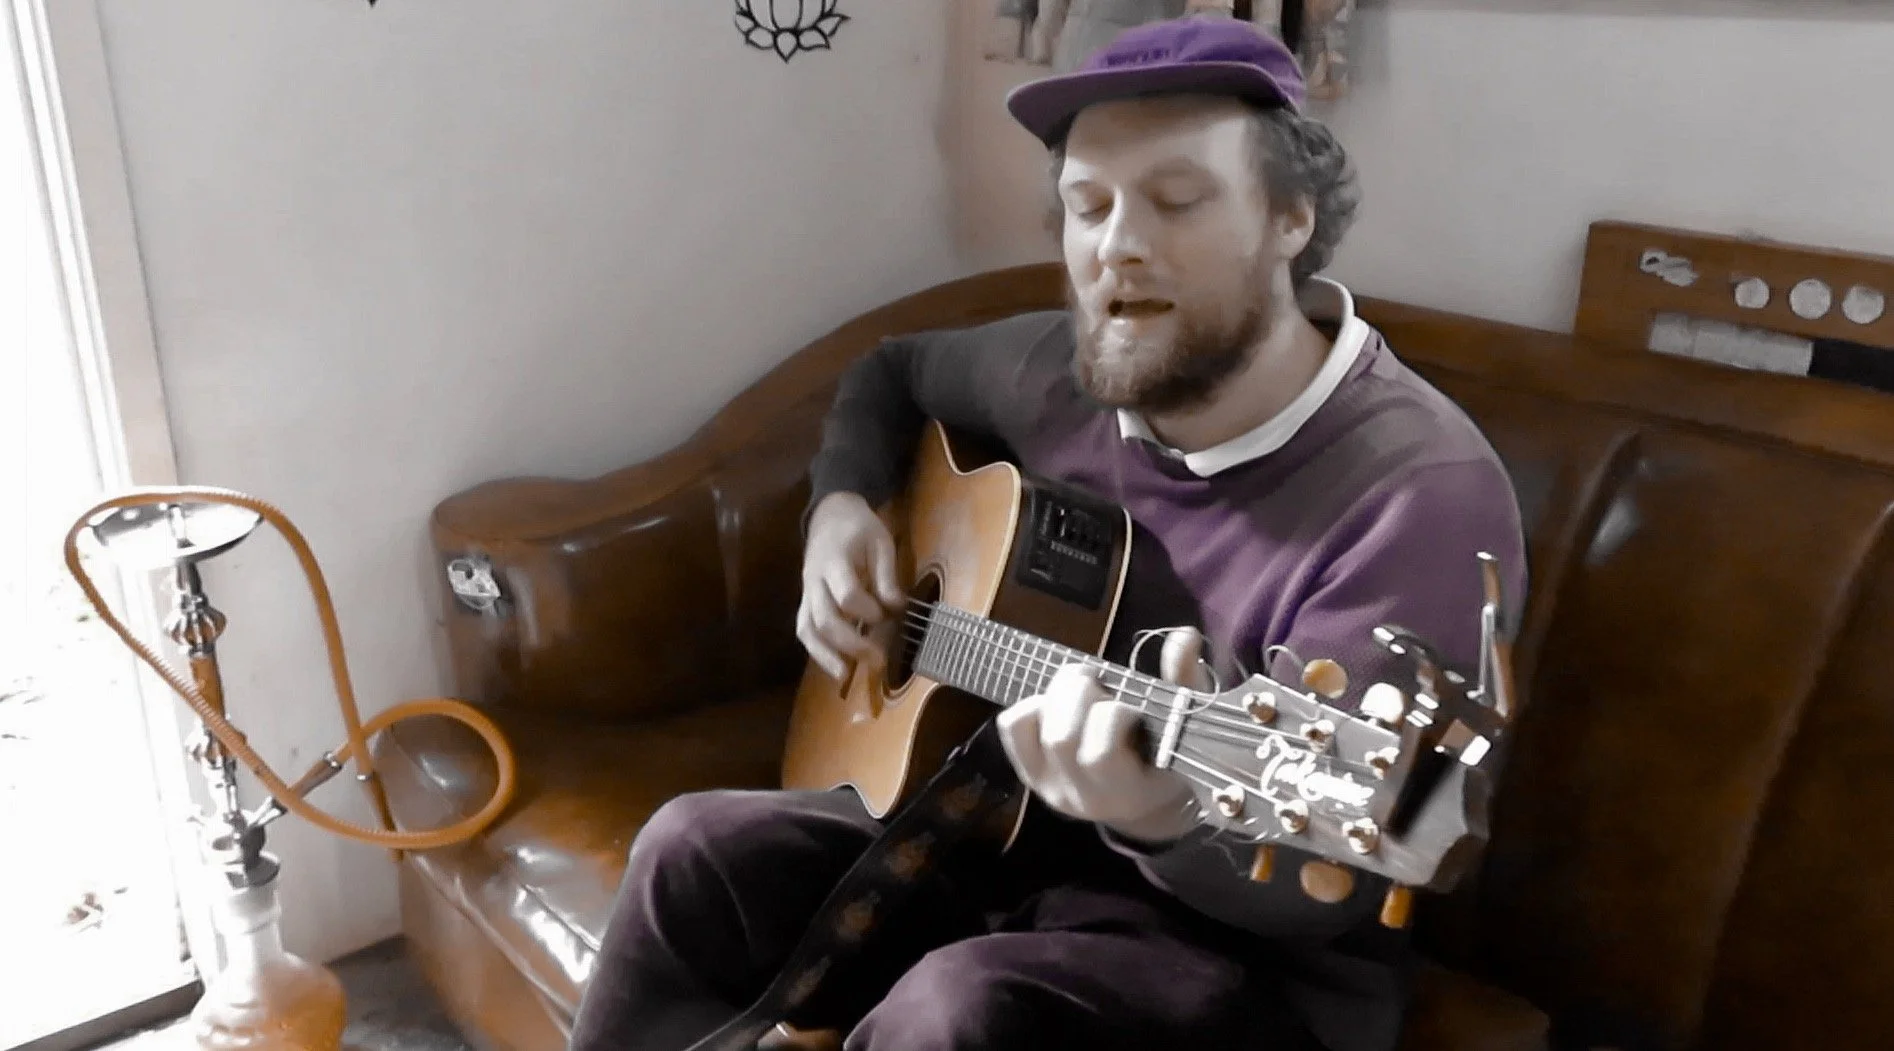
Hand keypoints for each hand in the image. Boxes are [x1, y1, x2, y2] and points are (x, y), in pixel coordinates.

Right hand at [796, 492, 904, 679]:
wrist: (829, 514)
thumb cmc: (859, 528)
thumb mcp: (881, 542)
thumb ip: (887, 576)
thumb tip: (896, 608)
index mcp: (835, 560)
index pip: (846, 594)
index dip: (867, 610)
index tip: (887, 615)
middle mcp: (815, 580)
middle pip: (824, 618)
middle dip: (851, 643)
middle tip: (877, 660)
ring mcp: (806, 592)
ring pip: (808, 628)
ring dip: (827, 655)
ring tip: (846, 677)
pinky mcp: (805, 602)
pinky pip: (805, 630)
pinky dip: (817, 652)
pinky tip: (836, 670)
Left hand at [997, 627, 1210, 845]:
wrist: (1141, 800)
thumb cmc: (1168, 758)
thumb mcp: (1185, 727)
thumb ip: (1187, 682)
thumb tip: (1183, 636)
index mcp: (1126, 792)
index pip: (1100, 754)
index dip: (1114, 716)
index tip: (1132, 707)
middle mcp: (1082, 796)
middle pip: (1060, 737)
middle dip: (1081, 694)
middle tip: (1101, 683)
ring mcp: (1049, 786)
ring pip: (1035, 726)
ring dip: (1057, 693)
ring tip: (1083, 688)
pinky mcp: (1028, 771)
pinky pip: (1012, 726)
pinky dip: (1033, 704)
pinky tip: (1059, 705)